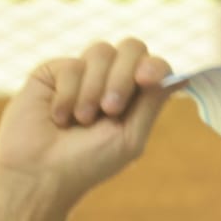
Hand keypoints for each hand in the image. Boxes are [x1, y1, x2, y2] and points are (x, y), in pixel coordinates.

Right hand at [0, 38, 174, 205]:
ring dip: (94, 89)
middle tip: (110, 109)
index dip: (154, 66)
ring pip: (101, 51)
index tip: (146, 79)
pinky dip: (68, 94)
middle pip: (132, 47)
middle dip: (123, 76)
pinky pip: (72, 65)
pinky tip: (58, 117)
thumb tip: (180, 75)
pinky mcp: (54, 71)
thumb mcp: (129, 138)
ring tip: (81, 120)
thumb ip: (152, 103)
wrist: (40, 172)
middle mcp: (110, 80)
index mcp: (134, 98)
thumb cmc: (87, 163)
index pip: (154, 65)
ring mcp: (83, 73)